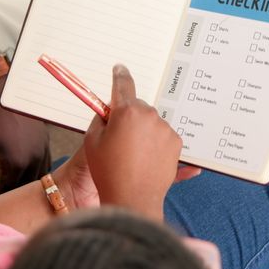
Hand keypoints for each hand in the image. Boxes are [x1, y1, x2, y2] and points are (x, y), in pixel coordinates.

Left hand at [0, 77, 51, 202]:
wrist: (0, 87)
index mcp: (15, 161)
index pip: (8, 191)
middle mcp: (34, 157)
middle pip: (24, 187)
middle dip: (10, 194)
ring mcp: (43, 149)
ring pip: (37, 178)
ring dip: (24, 184)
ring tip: (8, 187)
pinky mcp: (45, 141)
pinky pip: (44, 165)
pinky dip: (33, 173)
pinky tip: (21, 173)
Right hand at [79, 65, 185, 219]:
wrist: (133, 199)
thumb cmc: (108, 172)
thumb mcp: (92, 142)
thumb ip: (100, 119)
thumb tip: (109, 112)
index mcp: (126, 112)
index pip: (123, 84)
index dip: (120, 75)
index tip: (120, 69)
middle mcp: (149, 116)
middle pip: (137, 107)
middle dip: (129, 117)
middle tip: (119, 139)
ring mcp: (165, 129)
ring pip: (151, 123)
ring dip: (143, 132)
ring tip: (132, 156)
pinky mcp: (176, 143)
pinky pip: (162, 136)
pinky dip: (155, 143)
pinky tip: (145, 160)